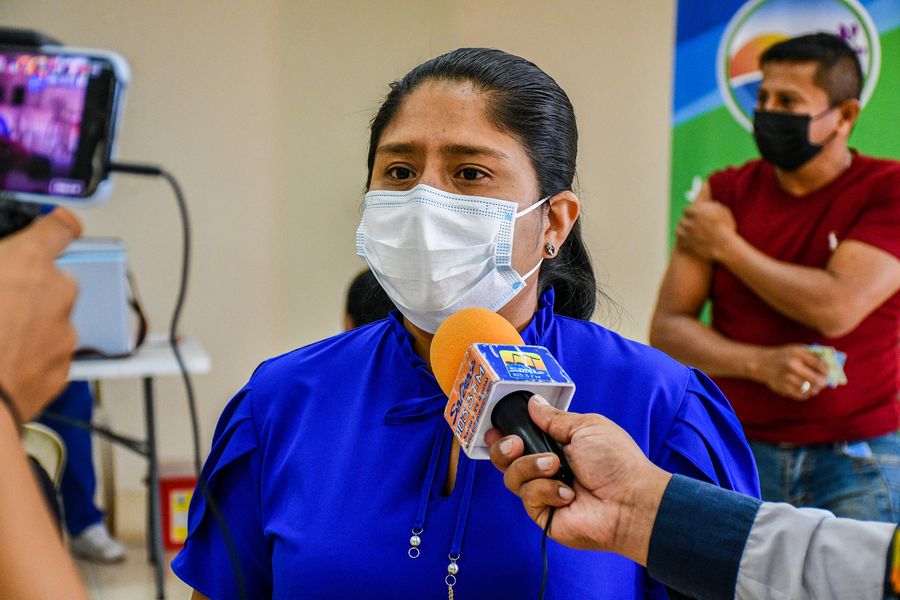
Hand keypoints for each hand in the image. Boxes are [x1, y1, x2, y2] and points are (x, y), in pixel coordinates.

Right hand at [0, 208, 81, 420]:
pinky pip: (50, 353)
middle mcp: (58, 293)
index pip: (59, 228)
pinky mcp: (64, 368)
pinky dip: (32, 355)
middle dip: (31, 288)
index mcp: (28, 263)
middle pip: (53, 280)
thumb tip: (2, 271)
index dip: (57, 226)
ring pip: (52, 319)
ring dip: (30, 324)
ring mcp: (65, 333)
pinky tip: (3, 363)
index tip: (57, 226)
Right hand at [485, 396, 670, 565]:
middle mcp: (544, 469)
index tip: (496, 429)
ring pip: (512, 477)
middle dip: (504, 448)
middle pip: (504, 459)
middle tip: (516, 444)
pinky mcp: (543, 514)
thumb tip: (533, 403)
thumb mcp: (585, 427)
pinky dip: (546, 491)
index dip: (503, 434)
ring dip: (532, 467)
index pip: (519, 439)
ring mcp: (542, 492)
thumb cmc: (615, 462)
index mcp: (555, 445)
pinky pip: (527, 497)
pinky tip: (568, 494)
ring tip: (556, 467)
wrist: (629, 500)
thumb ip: (554, 418)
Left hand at [676, 198, 737, 261]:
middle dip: (687, 221)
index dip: (691, 213)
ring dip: (683, 229)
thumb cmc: (726, 228)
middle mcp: (688, 221)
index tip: (694, 215)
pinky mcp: (684, 243)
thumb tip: (708, 190)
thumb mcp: (722, 211)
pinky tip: (687, 239)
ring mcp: (685, 233)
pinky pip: (679, 239)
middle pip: (683, 219)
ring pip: (679, 229)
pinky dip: (683, 239)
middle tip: (691, 224)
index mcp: (696, 212)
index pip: (687, 210)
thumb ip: (712, 203)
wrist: (724, 247)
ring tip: (688, 232)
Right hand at [753, 344, 827, 400]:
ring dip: (816, 389)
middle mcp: (792, 365)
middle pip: (817, 379)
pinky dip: (806, 394)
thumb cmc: (783, 355)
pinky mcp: (783, 387)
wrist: (761, 363)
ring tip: (816, 387)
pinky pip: (801, 395)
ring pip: (810, 389)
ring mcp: (787, 378)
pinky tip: (806, 390)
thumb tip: (831, 362)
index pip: (820, 364)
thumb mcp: (796, 349)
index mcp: (797, 354)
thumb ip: (812, 354)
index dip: (827, 370)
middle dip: (823, 382)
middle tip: (824, 382)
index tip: (829, 373)